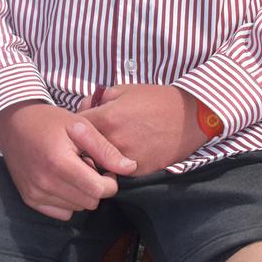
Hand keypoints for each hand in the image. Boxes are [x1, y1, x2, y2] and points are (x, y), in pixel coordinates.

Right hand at [0, 100, 136, 220]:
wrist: (13, 121)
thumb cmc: (48, 120)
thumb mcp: (79, 126)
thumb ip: (105, 148)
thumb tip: (130, 168)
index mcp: (60, 163)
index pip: (99, 190)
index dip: (109, 180)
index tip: (103, 166)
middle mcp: (46, 183)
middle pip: (90, 202)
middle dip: (95, 186)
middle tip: (87, 165)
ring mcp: (36, 193)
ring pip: (77, 208)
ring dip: (81, 193)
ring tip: (72, 169)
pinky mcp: (29, 199)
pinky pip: (61, 213)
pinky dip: (66, 200)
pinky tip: (61, 179)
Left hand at [78, 83, 202, 174]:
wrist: (187, 117)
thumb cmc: (153, 99)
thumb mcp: (122, 90)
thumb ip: (98, 99)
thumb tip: (84, 107)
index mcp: (107, 118)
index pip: (76, 128)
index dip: (74, 126)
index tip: (77, 125)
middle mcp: (113, 142)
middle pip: (85, 148)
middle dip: (84, 143)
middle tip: (88, 136)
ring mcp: (126, 159)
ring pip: (101, 162)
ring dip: (98, 155)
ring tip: (105, 144)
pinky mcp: (139, 172)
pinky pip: (118, 170)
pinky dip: (115, 163)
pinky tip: (121, 152)